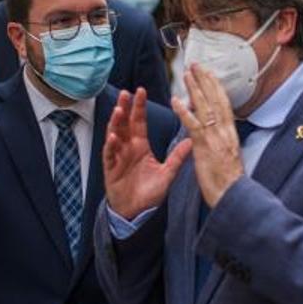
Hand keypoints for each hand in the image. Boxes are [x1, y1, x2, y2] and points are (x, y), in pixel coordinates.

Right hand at [103, 88, 192, 218]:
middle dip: (125, 108)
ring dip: (116, 123)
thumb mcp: (167, 174)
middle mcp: (128, 149)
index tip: (140, 90)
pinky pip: (110, 155)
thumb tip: (192, 141)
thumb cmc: (149, 193)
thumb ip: (177, 158)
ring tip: (119, 110)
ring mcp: (118, 157)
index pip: (139, 122)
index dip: (139, 107)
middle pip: (125, 124)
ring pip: (114, 135)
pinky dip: (111, 146)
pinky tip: (113, 137)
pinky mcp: (111, 169)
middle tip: (126, 93)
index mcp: (141, 146)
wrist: (136, 212)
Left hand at [173, 65, 244, 207]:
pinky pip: (192, 124)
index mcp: (231, 134)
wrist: (232, 195)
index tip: (210, 74)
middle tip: (196, 65)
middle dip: (206, 81)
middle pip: (215, 100)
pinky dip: (184, 111)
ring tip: (187, 74)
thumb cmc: (229, 182)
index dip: (216, 88)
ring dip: (195, 89)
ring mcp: (215, 137)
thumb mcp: (230, 157)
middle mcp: (225, 131)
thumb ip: (224, 142)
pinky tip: (176, 100)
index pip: (224, 104)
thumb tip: (219, 133)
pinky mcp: (204, 146)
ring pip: (205, 107)